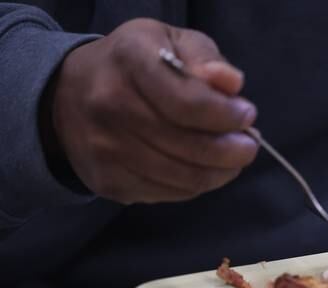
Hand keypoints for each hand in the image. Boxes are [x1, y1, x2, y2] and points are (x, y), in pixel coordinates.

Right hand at [46, 18, 258, 203]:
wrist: (69, 93)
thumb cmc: (137, 64)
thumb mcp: (171, 42)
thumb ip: (206, 59)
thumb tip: (232, 84)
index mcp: (130, 60)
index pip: (187, 102)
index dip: (225, 116)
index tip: (247, 116)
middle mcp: (110, 105)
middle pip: (189, 146)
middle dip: (231, 151)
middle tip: (248, 147)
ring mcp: (105, 148)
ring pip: (184, 177)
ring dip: (219, 173)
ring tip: (232, 160)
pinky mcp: (108, 182)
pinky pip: (169, 194)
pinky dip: (195, 186)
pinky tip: (201, 168)